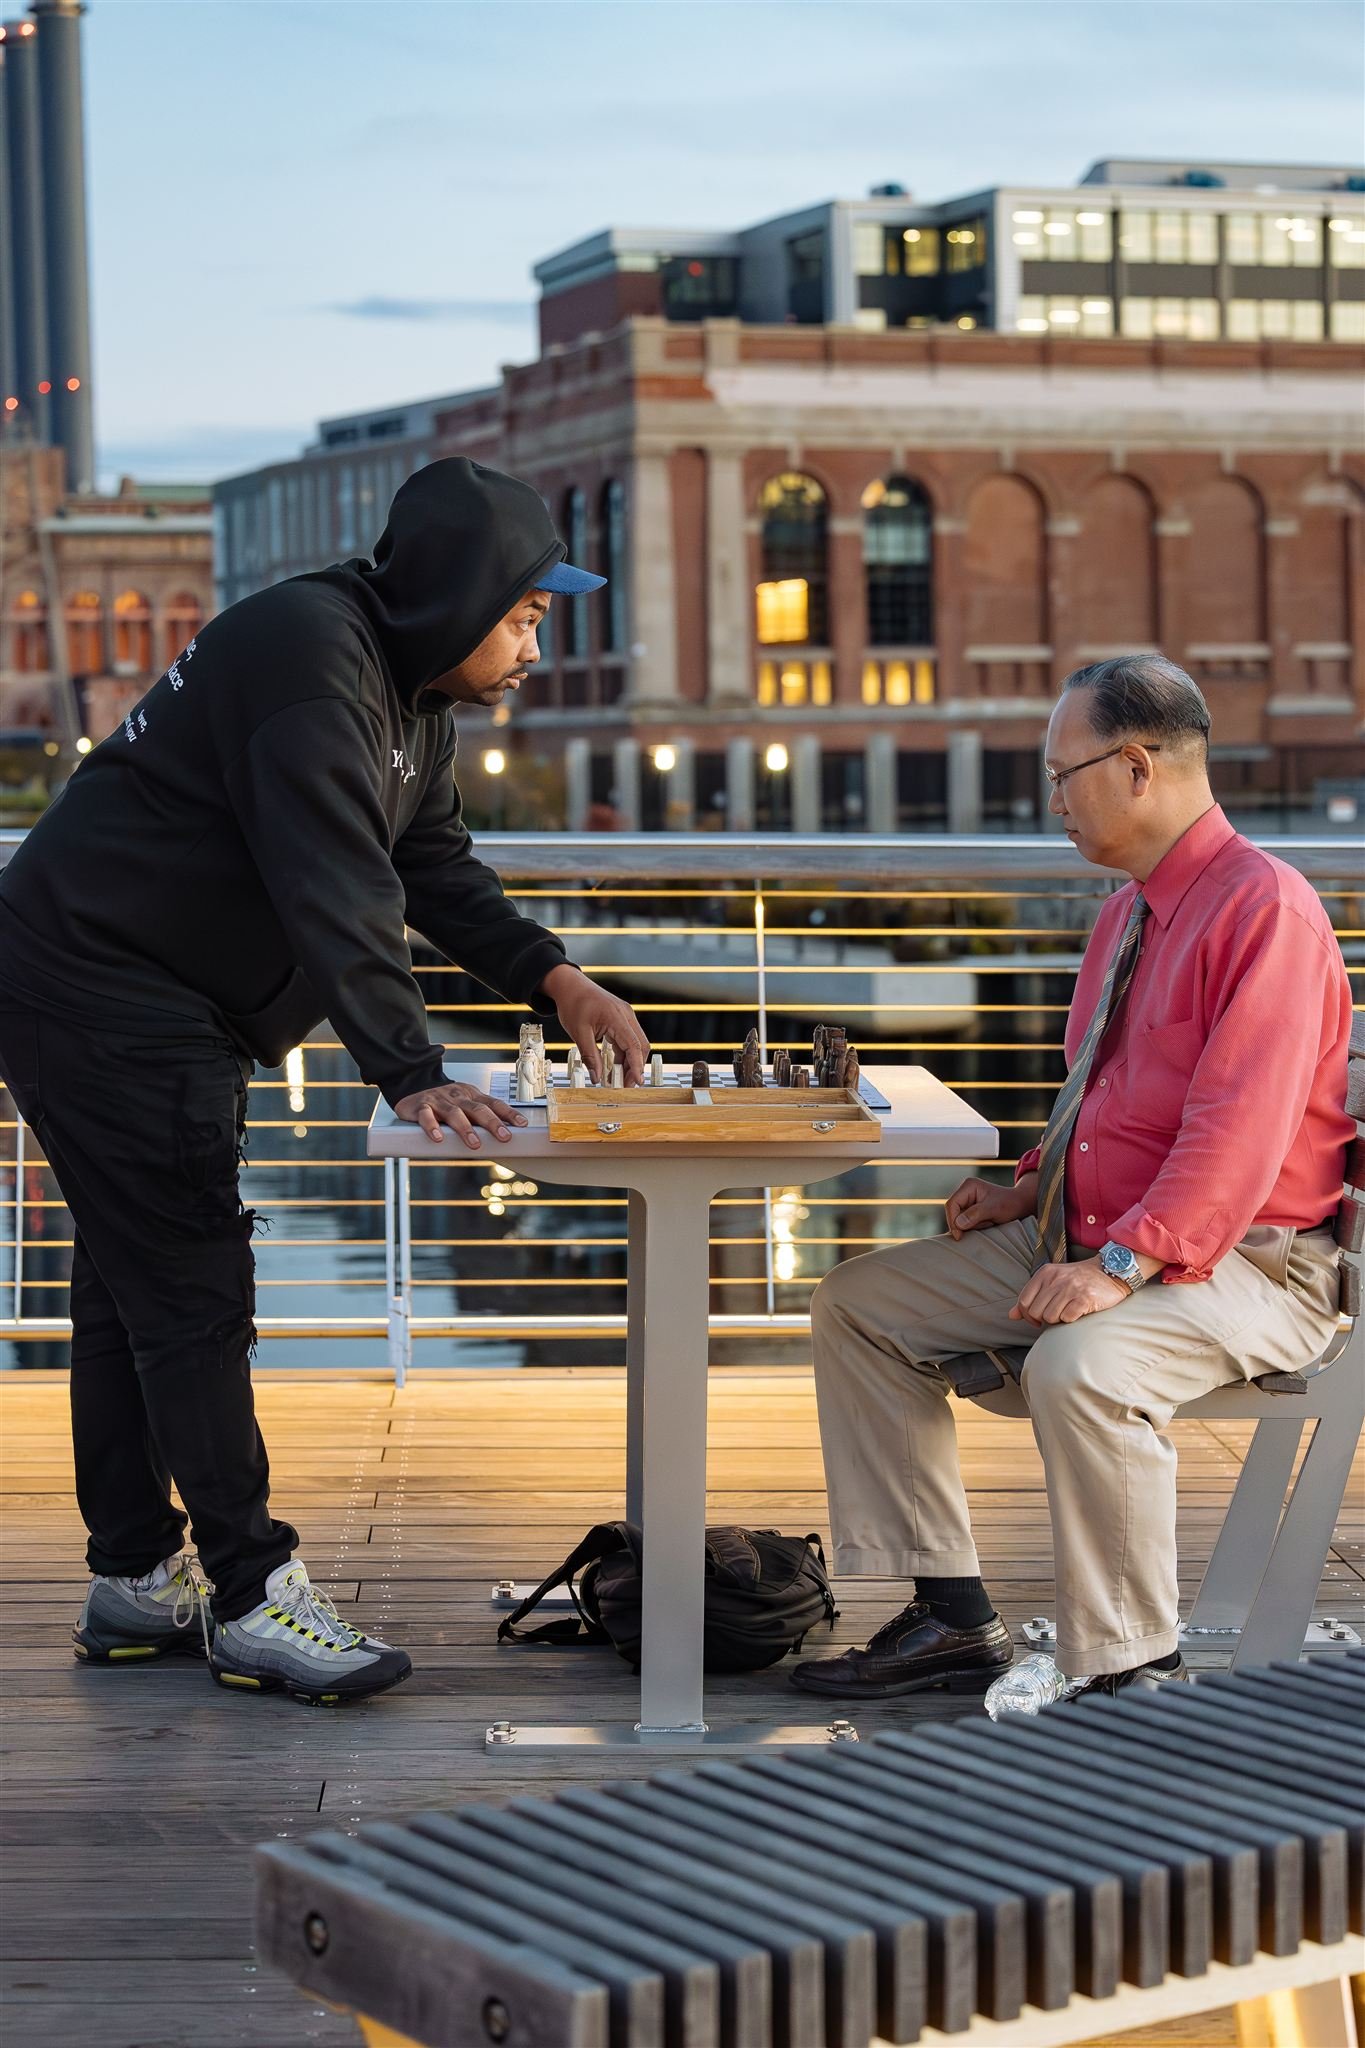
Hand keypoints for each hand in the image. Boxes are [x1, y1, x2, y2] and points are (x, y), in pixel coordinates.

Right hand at [393, 1080, 525, 1149]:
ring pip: (454, 1114)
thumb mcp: (465, 1106)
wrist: (413, 1089)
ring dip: (466, 1129)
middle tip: (504, 1136)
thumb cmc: (444, 1103)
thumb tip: (505, 1134)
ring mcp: (439, 1100)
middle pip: (477, 1109)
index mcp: (471, 1096)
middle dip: (492, 1123)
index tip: (522, 1124)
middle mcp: (457, 1096)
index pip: (493, 1103)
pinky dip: (432, 1126)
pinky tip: (438, 1137)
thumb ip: (480, 1118)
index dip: (508, 1113)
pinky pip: (426, 1116)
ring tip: (475, 1144)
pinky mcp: (421, 1106)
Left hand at [540, 963, 649, 1083]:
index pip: (634, 1045)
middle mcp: (626, 1015)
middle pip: (640, 1045)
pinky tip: (615, 1067)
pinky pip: (627, 1039)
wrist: (570, 985)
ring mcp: (625, 1016)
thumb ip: (590, 1056)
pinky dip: (623, 1054)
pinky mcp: (621, 1018)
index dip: (637, 1066)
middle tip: (626, 1086)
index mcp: (617, 1017)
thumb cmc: (573, 1004)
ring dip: (629, 1062)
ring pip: (635, 1043)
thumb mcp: (578, 1033)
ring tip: (619, 1080)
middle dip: (636, 1067)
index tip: (637, 1083)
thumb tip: (597, 1078)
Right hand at [945, 1171, 1037, 1240]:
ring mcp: (968, 1201)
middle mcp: (966, 1192)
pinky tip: (987, 1223)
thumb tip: (959, 1223)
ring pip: (959, 1219)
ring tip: (989, 1222)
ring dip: (972, 1226)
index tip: (959, 1236)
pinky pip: (965, 1222)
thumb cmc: (1010, 1204)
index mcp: (969, 1186)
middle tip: (984, 1225)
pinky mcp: (971, 1210)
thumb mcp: (994, 1209)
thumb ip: (976, 1214)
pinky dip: (974, 1226)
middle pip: (953, 1213)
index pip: (952, 1204)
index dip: (953, 1220)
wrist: (1021, 1205)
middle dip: (965, 1224)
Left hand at [1010, 1256, 1130, 1326]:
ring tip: (1068, 1310)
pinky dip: (1071, 1319)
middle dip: (1043, 1319)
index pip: (1024, 1302)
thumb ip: (1031, 1297)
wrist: (1111, 1271)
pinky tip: (1078, 1311)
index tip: (1037, 1319)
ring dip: (1058, 1319)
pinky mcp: (1084, 1299)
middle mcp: (1056, 1279)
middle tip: (1056, 1314)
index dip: (1028, 1315)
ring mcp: (1070, 1288)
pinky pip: (1067, 1318)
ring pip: (1050, 1317)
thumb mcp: (1052, 1281)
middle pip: (1035, 1312)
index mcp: (1045, 1273)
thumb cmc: (1079, 1279)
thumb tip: (1011, 1315)